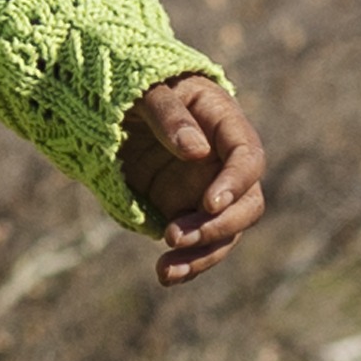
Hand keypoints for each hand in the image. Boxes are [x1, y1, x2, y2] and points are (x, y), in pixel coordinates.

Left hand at [119, 70, 267, 285]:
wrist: (113, 103)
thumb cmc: (136, 84)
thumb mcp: (146, 90)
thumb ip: (169, 115)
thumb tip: (196, 151)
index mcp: (224, 124)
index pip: (247, 157)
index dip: (235, 182)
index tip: (210, 203)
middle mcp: (223, 163)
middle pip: (246, 203)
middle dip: (218, 227)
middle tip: (178, 237)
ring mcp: (206, 189)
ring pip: (223, 232)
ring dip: (201, 255)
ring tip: (166, 270)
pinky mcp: (184, 210)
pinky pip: (197, 244)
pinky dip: (186, 262)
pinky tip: (166, 275)